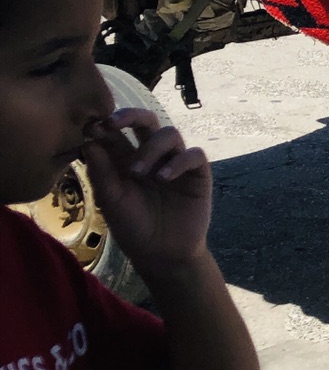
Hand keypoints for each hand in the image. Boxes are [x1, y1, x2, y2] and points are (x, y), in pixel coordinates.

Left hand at [80, 109, 212, 279]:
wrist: (162, 254)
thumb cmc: (133, 227)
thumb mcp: (111, 201)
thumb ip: (102, 172)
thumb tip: (89, 141)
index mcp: (125, 160)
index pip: (117, 133)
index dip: (105, 125)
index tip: (92, 127)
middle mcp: (151, 155)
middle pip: (146, 121)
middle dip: (130, 116)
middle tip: (113, 123)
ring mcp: (175, 162)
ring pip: (169, 134)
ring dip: (151, 148)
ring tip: (138, 172)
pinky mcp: (197, 173)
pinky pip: (193, 155)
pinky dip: (178, 162)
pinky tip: (164, 177)